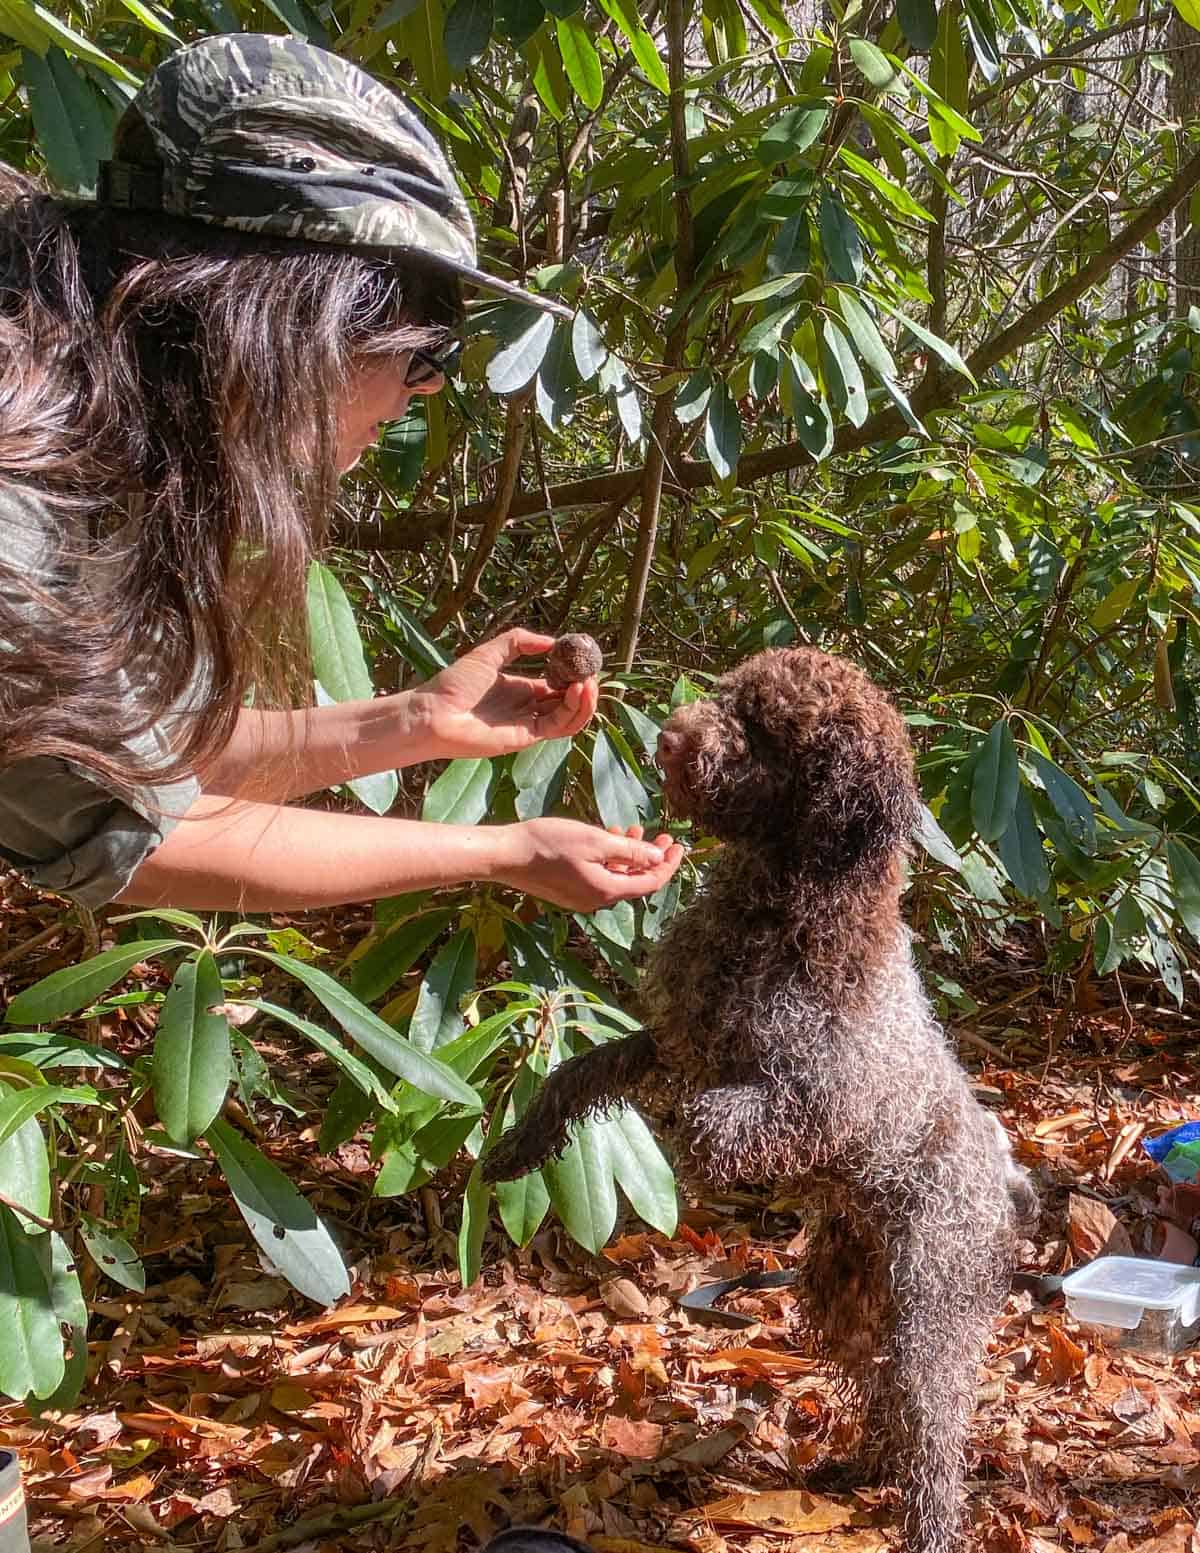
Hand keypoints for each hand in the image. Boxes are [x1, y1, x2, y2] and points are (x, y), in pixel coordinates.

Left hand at [413, 629, 598, 760]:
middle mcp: (528, 708)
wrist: (433, 712)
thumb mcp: (490, 652)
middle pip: (567, 701)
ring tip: (589, 682)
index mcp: (521, 689)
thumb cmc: (454, 683)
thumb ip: (519, 642)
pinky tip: (577, 691)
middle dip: (585, 686)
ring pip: (569, 716)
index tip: (585, 658)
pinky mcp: (527, 737)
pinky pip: (559, 727)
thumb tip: (552, 641)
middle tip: (592, 671)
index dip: (574, 673)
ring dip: (585, 701)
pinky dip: (573, 711)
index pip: (557, 683)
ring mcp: (529, 724)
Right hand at [494, 818, 682, 912]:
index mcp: (606, 891)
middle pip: (635, 882)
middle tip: (663, 836)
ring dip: (629, 857)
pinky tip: (608, 839)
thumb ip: (629, 852)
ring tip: (634, 831)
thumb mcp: (595, 841)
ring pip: (617, 878)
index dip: (668, 865)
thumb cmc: (549, 844)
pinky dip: (610, 861)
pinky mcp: (569, 891)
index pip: (650, 883)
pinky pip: (600, 877)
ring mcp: (581, 898)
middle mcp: (596, 900)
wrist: (507, 855)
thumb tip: (658, 858)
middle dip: (651, 859)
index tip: (679, 845)